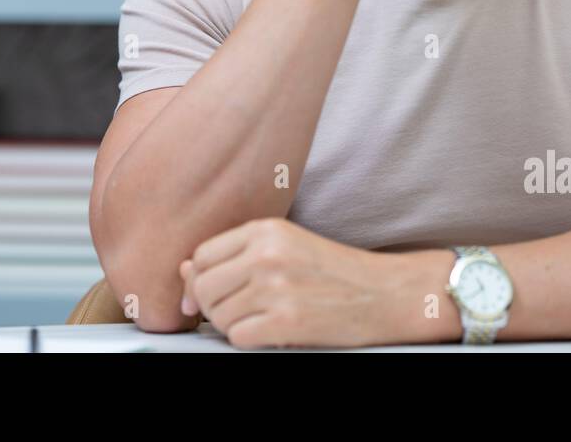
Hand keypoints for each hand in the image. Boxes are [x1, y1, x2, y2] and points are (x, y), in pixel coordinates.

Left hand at [177, 217, 407, 348]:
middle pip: (203, 286)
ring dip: (232, 325)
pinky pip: (238, 337)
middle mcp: (267, 254)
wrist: (386, 293)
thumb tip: (184, 271)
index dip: (200, 279)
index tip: (209, 293)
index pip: (202, 255)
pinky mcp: (286, 321)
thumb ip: (236, 255)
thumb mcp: (287, 247)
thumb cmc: (339, 271)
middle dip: (211, 306)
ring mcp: (276, 287)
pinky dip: (248, 340)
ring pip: (218, 315)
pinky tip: (270, 331)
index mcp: (266, 229)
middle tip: (237, 311)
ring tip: (260, 319)